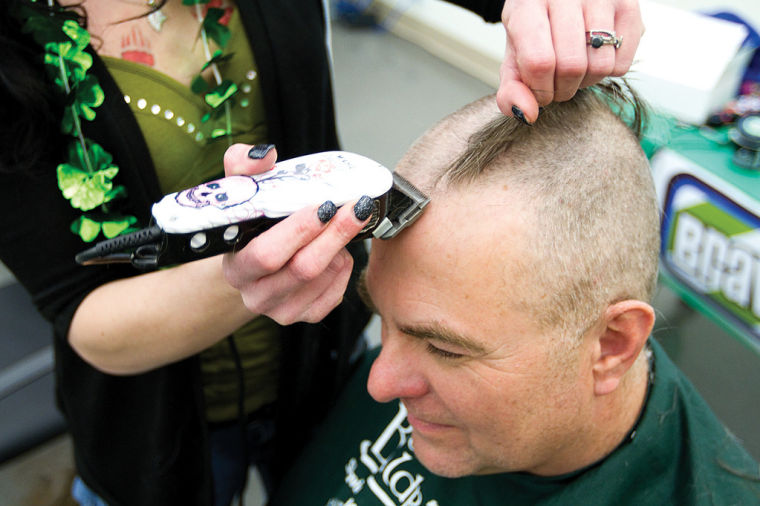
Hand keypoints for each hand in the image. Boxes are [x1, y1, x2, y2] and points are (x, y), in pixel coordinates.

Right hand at [221, 144, 369, 324]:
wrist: (256, 264)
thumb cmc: (251, 225)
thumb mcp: (239, 193)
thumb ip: (243, 167)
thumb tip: (264, 154)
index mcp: (236, 267)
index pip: (266, 255)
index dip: (299, 230)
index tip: (324, 204)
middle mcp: (256, 296)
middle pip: (303, 269)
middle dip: (335, 234)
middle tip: (357, 207)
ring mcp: (282, 311)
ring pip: (325, 277)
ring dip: (341, 246)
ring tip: (341, 223)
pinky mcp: (308, 316)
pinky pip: (337, 291)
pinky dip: (345, 265)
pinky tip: (338, 249)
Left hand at [497, 0, 642, 121]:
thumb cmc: (535, 29)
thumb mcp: (514, 55)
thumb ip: (512, 88)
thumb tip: (528, 114)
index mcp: (530, 5)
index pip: (539, 62)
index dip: (540, 89)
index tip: (539, 89)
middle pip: (571, 67)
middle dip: (562, 89)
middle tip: (556, 81)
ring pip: (600, 66)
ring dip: (585, 82)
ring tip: (575, 67)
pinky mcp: (629, 7)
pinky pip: (621, 65)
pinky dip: (607, 72)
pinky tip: (594, 56)